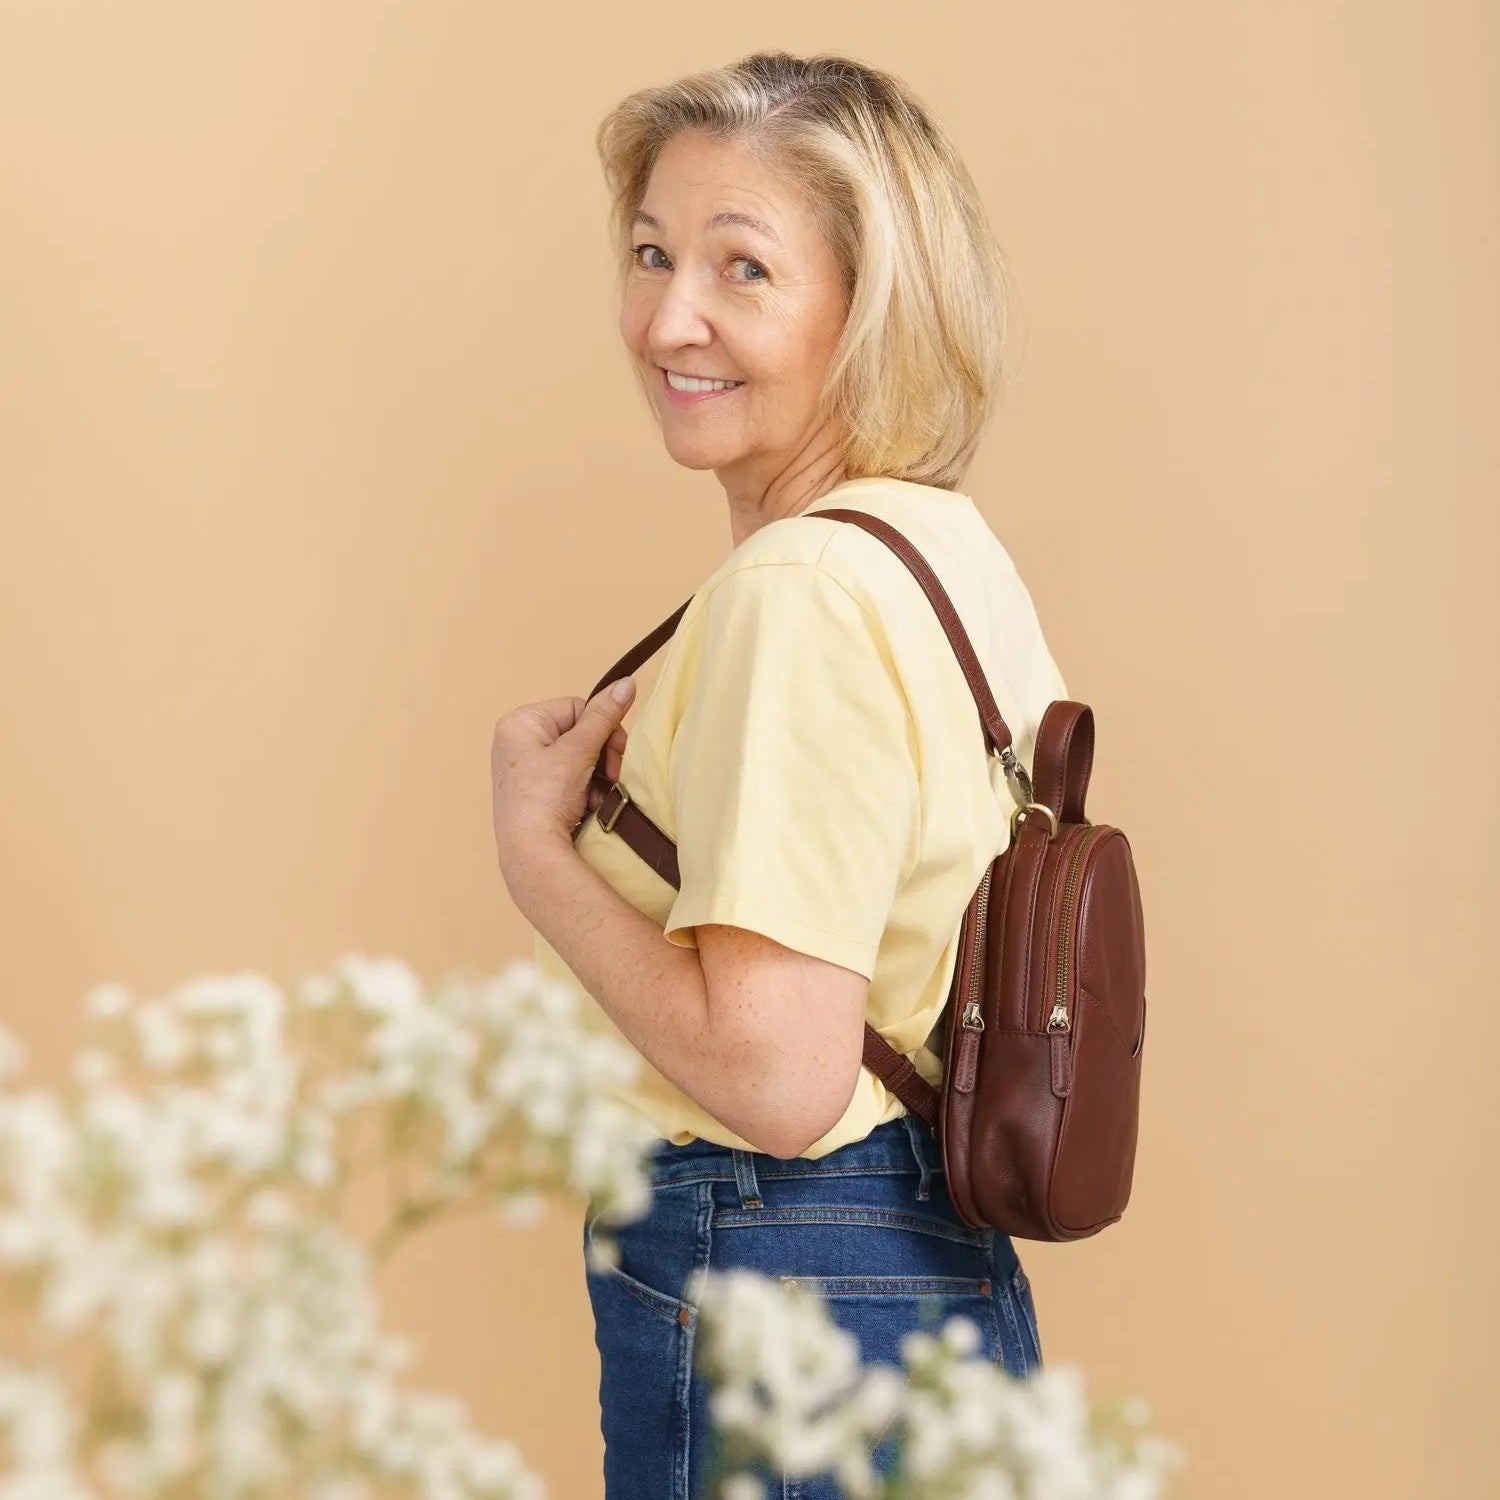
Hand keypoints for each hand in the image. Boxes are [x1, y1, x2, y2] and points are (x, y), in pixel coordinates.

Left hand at [491, 676, 635, 895]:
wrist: (531, 852)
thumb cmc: (546, 795)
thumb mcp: (579, 750)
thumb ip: (605, 715)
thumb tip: (627, 683)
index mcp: (520, 723)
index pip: (576, 708)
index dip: (601, 727)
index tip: (616, 750)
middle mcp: (517, 743)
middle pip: (579, 734)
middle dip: (601, 755)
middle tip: (613, 774)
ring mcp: (524, 771)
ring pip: (579, 760)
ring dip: (598, 776)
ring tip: (600, 795)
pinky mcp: (535, 795)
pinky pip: (570, 781)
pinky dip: (587, 791)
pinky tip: (591, 806)